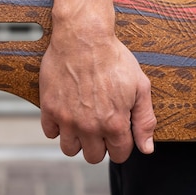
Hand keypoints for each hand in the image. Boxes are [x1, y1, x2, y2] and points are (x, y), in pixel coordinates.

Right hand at [39, 19, 155, 163]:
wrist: (82, 37)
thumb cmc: (113, 58)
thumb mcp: (140, 86)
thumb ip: (145, 120)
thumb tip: (146, 148)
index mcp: (115, 124)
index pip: (119, 154)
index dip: (121, 144)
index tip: (118, 132)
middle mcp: (90, 126)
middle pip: (93, 156)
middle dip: (99, 145)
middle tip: (99, 125)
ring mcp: (67, 119)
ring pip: (70, 149)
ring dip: (77, 140)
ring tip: (82, 122)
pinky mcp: (49, 108)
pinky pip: (50, 133)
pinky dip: (57, 127)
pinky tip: (66, 112)